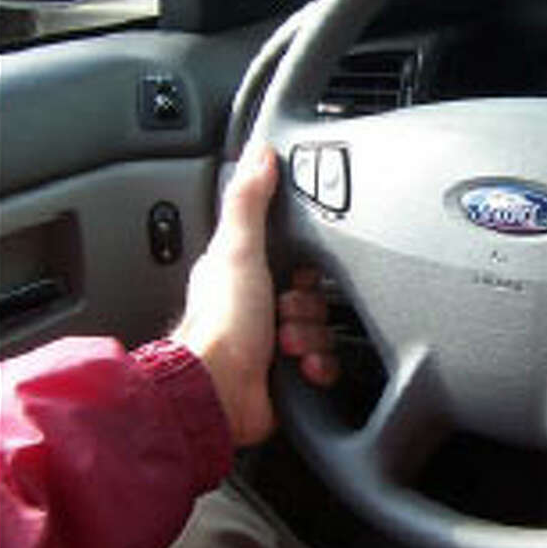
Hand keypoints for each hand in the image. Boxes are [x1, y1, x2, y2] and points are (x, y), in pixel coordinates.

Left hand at [171, 144, 337, 446]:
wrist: (220, 393)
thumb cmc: (221, 327)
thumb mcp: (237, 250)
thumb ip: (250, 201)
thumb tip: (261, 154)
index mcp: (244, 276)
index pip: (298, 260)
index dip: (307, 267)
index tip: (297, 275)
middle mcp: (257, 310)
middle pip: (315, 298)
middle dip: (307, 309)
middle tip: (284, 314)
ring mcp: (272, 345)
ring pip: (323, 332)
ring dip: (310, 339)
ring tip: (286, 348)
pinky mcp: (288, 377)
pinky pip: (326, 365)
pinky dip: (319, 368)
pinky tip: (300, 370)